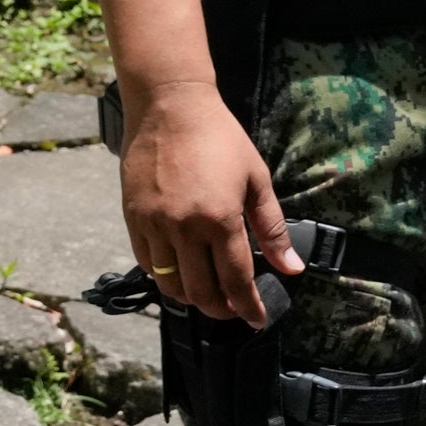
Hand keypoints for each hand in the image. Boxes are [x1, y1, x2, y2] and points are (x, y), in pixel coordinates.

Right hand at [114, 81, 301, 323]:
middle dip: (221, 309)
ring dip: (192, 298)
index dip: (249, 306)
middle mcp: (184, 229)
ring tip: (207, 295)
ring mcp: (155, 226)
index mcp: (220, 219)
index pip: (236, 280)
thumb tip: (292, 268)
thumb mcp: (256, 178)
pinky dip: (164, 277)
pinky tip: (179, 273)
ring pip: (171, 284)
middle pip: (202, 291)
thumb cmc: (219, 137)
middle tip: (233, 309)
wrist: (169, 106)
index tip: (257, 319)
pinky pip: (147, 264)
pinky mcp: (133, 219)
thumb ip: (273, 227)